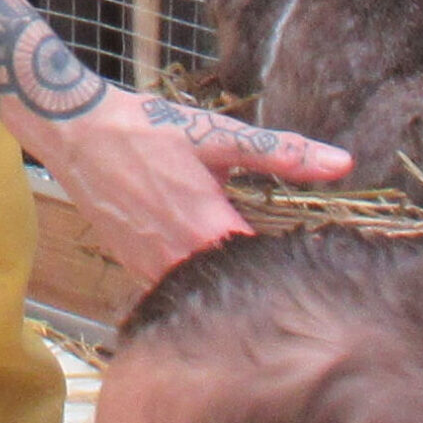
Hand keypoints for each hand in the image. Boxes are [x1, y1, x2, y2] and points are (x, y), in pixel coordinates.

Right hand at [0, 0, 350, 284]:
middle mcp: (174, 259)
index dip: (288, 269)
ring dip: (224, 284)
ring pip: (197, 292)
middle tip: (295, 271)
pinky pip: (169, 286)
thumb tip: (344, 163)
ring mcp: (147, 268)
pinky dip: (193, 281)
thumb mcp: (223, 136)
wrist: (78, 133)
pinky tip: (212, 266)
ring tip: (259, 272)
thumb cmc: (152, 130)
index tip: (316, 263)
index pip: (260, 270)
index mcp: (205, 229)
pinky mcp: (130, 266)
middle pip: (230, 288)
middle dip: (261, 282)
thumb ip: (284, 154)